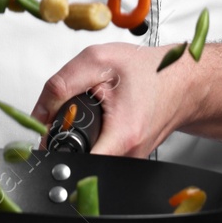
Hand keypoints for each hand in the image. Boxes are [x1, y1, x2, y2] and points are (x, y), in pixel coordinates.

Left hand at [29, 42, 196, 156]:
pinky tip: (101, 117)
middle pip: (79, 158)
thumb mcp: (98, 61)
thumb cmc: (153, 70)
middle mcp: (129, 154)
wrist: (184, 80)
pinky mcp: (131, 156)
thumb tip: (37, 115)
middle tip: (68, 112)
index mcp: (122, 135)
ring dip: (79, 134)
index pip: (76, 162)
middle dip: (64, 136)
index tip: (44, 136)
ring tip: (88, 111)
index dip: (53, 150)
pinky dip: (94, 134)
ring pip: (89, 155)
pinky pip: (102, 151)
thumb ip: (61, 85)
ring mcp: (131, 158)